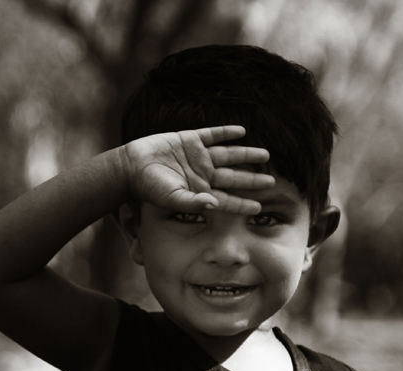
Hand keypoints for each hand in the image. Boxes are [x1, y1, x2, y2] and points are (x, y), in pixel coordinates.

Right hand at [120, 126, 274, 215]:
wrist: (130, 166)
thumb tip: (215, 206)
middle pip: (233, 176)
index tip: (259, 207)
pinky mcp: (189, 139)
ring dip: (246, 154)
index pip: (227, 199)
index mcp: (200, 190)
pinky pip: (212, 135)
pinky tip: (242, 131)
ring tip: (266, 154)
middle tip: (272, 182)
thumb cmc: (149, 187)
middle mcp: (202, 173)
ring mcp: (197, 156)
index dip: (243, 203)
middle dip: (252, 179)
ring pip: (228, 155)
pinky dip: (226, 132)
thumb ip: (193, 203)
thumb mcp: (171, 198)